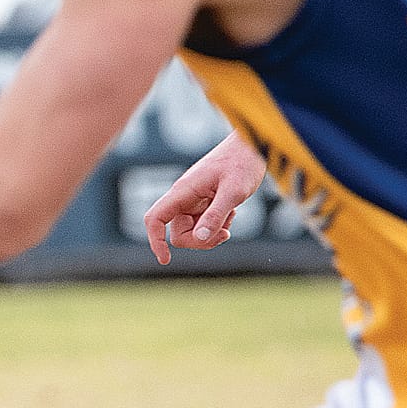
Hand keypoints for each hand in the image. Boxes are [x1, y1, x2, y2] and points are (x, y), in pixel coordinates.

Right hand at [143, 133, 265, 263]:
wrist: (251, 147)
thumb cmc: (242, 162)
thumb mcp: (233, 191)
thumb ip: (216, 214)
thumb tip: (201, 237)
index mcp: (183, 192)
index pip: (155, 219)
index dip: (155, 241)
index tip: (165, 260)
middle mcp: (183, 197)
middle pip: (178, 233)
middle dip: (200, 240)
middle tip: (225, 234)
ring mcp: (193, 201)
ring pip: (192, 231)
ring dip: (212, 233)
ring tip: (231, 217)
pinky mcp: (203, 203)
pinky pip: (203, 224)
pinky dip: (217, 226)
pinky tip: (232, 212)